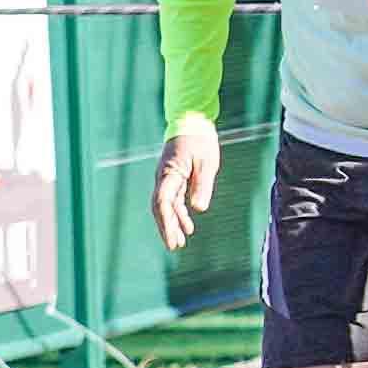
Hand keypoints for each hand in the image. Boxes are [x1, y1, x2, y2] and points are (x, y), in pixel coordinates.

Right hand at [152, 114, 217, 251]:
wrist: (193, 120)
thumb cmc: (200, 139)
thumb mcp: (207, 163)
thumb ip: (202, 185)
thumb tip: (198, 209)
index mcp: (170, 173)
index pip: (163, 201)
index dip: (167, 221)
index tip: (173, 236)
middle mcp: (164, 177)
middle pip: (161, 207)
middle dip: (166, 228)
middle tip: (174, 246)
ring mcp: (168, 178)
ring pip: (166, 206)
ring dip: (172, 224)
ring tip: (180, 242)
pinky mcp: (174, 177)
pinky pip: (173, 199)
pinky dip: (179, 213)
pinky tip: (188, 226)